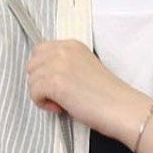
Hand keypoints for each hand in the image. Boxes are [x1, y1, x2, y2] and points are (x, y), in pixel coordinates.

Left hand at [22, 39, 146, 142]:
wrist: (121, 107)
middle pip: (32, 64)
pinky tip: (61, 107)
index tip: (58, 85)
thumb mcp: (84, 68)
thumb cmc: (107, 95)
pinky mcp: (55, 82)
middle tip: (58, 95)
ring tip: (62, 103)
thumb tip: (46, 76)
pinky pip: (34, 93)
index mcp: (72, 45)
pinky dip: (43, 104)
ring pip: (31, 80)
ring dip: (42, 95)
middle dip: (40, 82)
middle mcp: (63, 50)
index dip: (44, 71)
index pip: (40, 51)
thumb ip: (65, 65)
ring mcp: (58, 65)